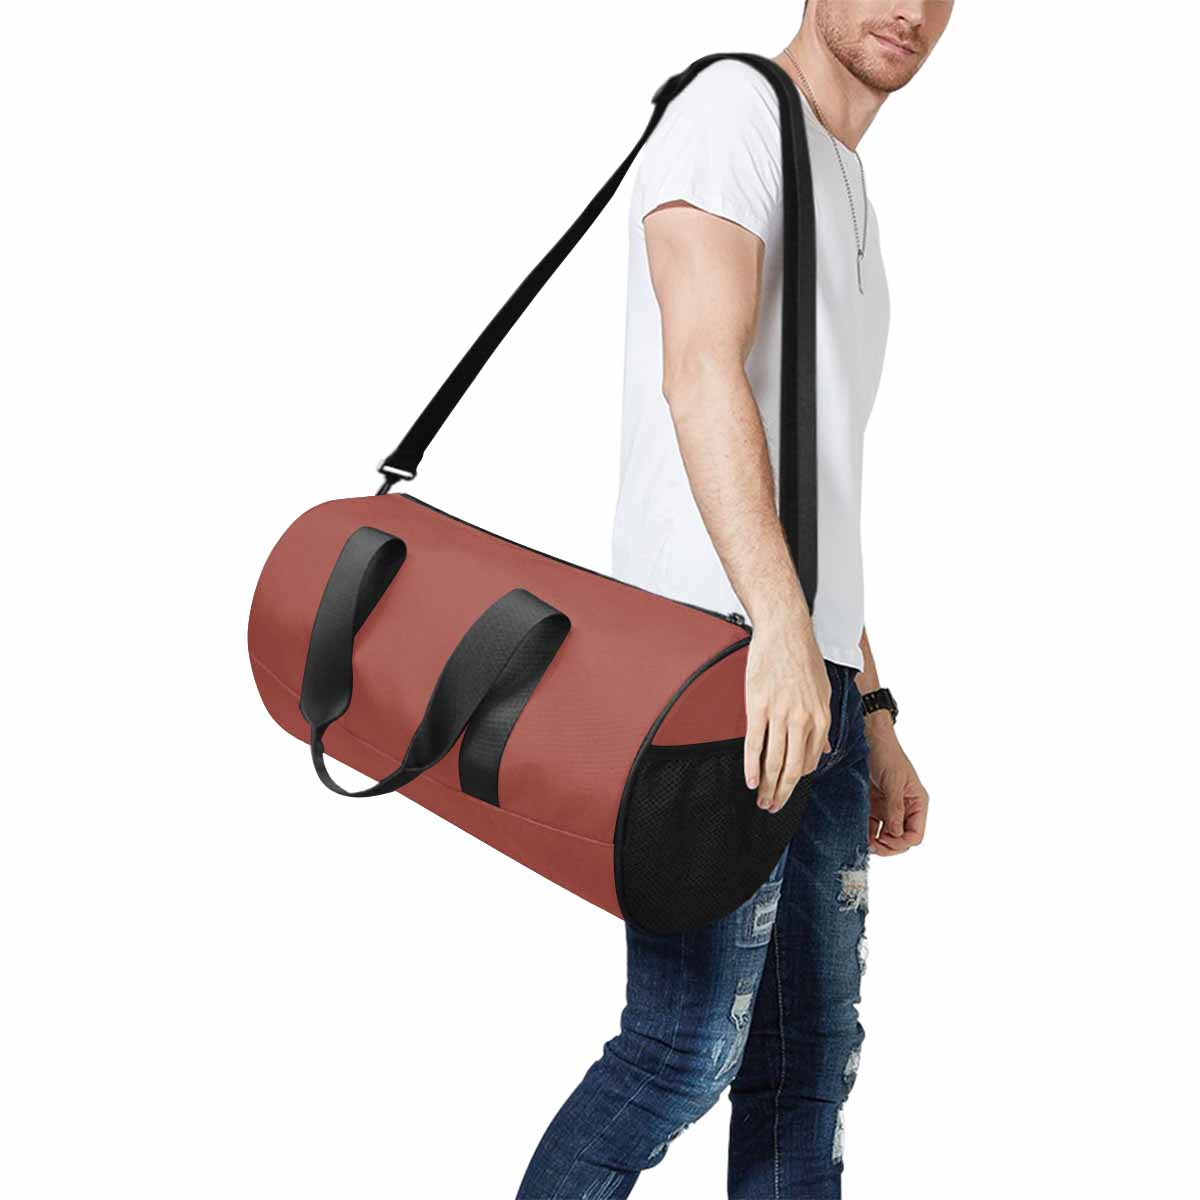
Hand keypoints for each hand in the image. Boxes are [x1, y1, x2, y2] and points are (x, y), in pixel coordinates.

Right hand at [743, 615, 830, 813]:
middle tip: (773, 808)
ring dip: (768, 786)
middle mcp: (803, 720)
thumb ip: (822, 724)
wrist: (785, 631)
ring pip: (774, 761)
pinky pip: (754, 743)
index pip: (811, 762)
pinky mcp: (758, 707)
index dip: (798, 782)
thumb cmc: (803, 657)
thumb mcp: (824, 692)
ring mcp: (780, 714)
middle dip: (783, 793)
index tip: (788, 793)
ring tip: (762, 800)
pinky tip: (750, 781)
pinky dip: (752, 766)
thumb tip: (823, 749)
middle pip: (793, 768)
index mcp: (821, 718)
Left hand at [865, 718, 927, 854]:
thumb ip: (895, 808)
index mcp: (917, 803)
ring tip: (863, 842)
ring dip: (875, 842)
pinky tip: (858, 833)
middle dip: (888, 846)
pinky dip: (866, 832)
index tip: (885, 839)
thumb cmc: (887, 755)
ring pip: (885, 835)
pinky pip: (871, 825)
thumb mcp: (893, 782)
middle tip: (872, 846)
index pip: (915, 835)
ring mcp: (888, 808)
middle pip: (901, 839)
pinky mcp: (873, 805)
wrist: (869, 739)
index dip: (901, 842)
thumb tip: (895, 834)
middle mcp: (905, 809)